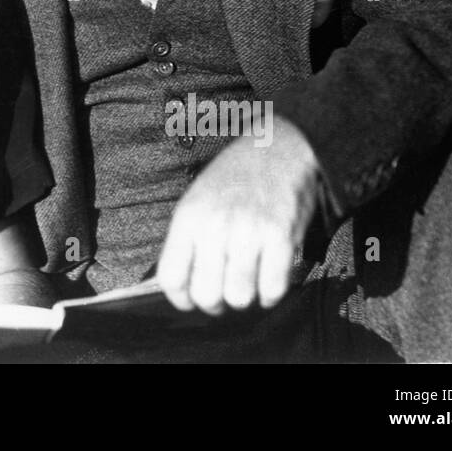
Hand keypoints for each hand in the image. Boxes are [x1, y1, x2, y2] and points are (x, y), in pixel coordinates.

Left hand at [156, 117, 318, 315]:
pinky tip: (268, 279)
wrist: (278, 147)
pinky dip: (271, 293)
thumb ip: (187, 240)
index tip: (190, 300)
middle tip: (223, 294)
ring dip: (244, 296)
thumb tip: (181, 286)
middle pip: (206, 294)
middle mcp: (215, 225)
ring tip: (247, 280)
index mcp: (188, 217)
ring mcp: (248, 232)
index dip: (180, 299)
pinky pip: (272, 289)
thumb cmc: (235, 177)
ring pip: (239, 297)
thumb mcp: (197, 199)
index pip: (171, 277)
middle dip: (214, 303)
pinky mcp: (280, 237)